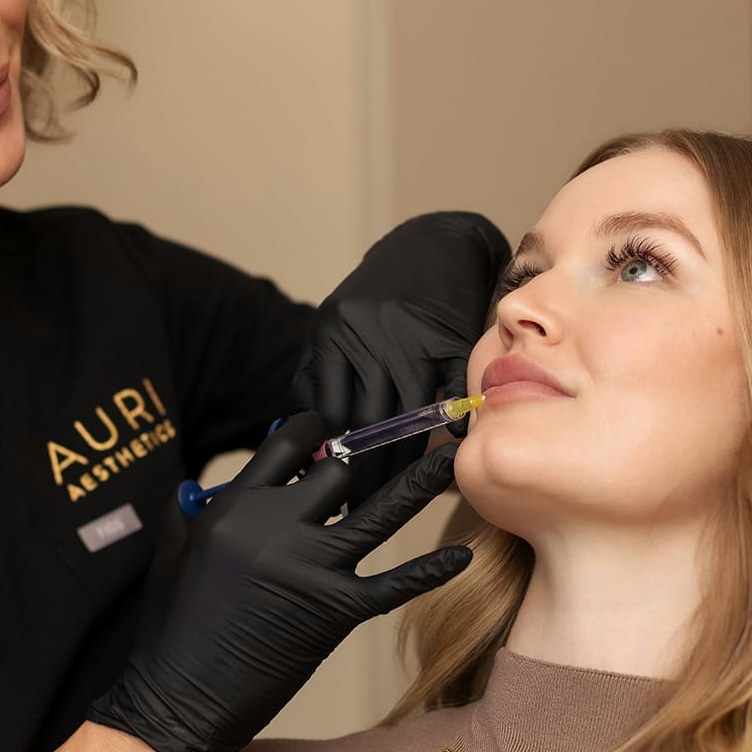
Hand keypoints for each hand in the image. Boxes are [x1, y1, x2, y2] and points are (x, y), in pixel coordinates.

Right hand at [88, 414, 470, 751]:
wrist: (182, 698)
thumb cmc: (175, 629)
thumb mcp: (179, 550)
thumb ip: (201, 508)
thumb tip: (215, 482)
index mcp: (235, 505)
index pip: (287, 442)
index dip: (315, 429)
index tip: (332, 426)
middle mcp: (274, 526)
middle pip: (337, 472)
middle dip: (354, 471)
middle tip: (372, 470)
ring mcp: (308, 568)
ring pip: (377, 510)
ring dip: (420, 482)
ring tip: (452, 458)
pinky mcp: (334, 612)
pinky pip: (393, 583)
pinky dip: (430, 571)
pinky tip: (461, 556)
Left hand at [293, 212, 510, 498]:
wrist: (436, 242)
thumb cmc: (381, 294)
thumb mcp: (337, 321)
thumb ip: (318, 373)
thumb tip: (300, 435)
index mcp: (333, 333)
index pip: (330, 412)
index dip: (331, 459)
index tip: (332, 492)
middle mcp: (369, 335)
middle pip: (366, 422)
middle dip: (365, 472)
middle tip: (363, 508)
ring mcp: (412, 336)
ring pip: (406, 416)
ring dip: (404, 462)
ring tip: (399, 497)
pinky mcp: (452, 336)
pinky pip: (450, 392)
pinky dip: (451, 425)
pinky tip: (449, 454)